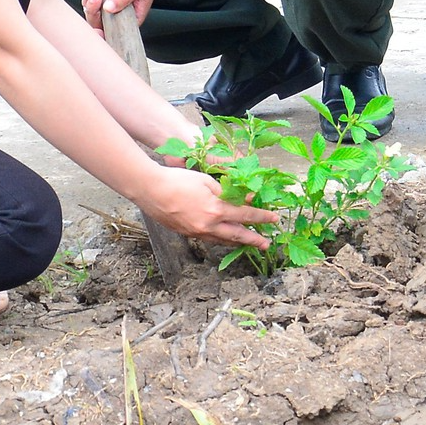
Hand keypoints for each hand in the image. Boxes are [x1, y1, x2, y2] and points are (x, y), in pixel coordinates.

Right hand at [142, 165, 278, 248]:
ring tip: (248, 244)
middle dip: (254, 240)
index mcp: (215, 210)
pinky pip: (209, 239)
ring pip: (222, 240)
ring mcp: (196, 232)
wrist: (151, 190)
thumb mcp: (207, 181)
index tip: (274, 219)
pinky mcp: (187, 233)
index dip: (261, 217)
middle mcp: (208, 225)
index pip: (245, 215)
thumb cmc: (178, 180)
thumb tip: (244, 196)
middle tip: (266, 244)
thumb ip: (226, 190)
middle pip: (237, 235)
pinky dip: (221, 240)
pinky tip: (224, 238)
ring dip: (237, 242)